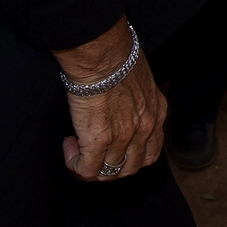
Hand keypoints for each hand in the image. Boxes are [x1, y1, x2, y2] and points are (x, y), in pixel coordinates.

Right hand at [55, 19, 166, 181]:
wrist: (103, 53)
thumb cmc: (118, 55)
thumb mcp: (141, 77)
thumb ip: (138, 95)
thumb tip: (123, 98)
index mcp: (157, 112)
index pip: (151, 152)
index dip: (131, 156)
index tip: (114, 147)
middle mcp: (145, 129)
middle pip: (130, 167)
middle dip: (111, 166)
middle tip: (94, 152)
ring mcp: (123, 138)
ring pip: (108, 173)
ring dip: (91, 166)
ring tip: (77, 148)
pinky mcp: (99, 141)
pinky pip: (87, 170)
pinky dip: (75, 164)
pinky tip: (69, 146)